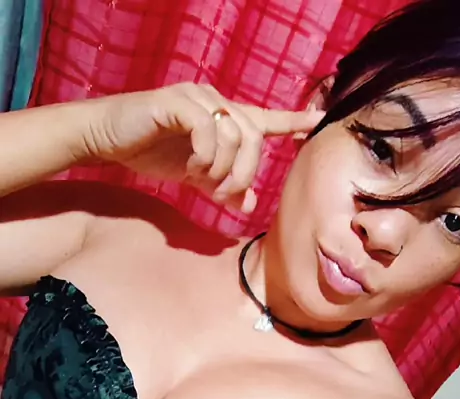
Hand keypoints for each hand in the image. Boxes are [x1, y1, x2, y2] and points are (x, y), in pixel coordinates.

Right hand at [81, 83, 323, 211]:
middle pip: (253, 136)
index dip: (292, 120)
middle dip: (244, 172)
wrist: (109, 139)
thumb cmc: (152, 152)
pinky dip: (204, 155)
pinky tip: (190, 167)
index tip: (318, 120)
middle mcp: (215, 102)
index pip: (265, 118)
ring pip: (233, 134)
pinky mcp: (176, 103)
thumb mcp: (195, 177)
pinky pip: (207, 128)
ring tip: (203, 181)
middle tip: (223, 194)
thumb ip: (222, 189)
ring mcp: (197, 99)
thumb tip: (250, 205)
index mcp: (223, 118)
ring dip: (222, 168)